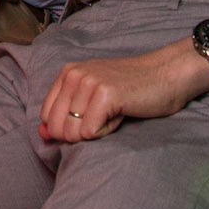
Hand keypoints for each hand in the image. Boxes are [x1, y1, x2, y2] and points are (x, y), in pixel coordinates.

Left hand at [40, 36, 208, 143]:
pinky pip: (90, 133)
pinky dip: (107, 131)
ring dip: (96, 131)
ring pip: (74, 132)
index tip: (91, 116)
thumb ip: (65, 114)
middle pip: (57, 128)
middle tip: (104, 115)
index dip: (67, 128)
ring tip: (114, 112)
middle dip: (80, 133)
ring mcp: (89, 83)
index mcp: (67, 73)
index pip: (46, 116)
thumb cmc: (131, 90)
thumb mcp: (92, 98)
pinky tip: (121, 114)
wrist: (166, 76)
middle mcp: (74, 74)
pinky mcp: (105, 95)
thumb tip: (42, 135)